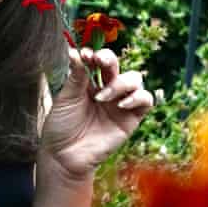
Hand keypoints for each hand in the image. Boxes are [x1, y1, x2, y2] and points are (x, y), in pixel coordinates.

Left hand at [40, 47, 153, 177]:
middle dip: (109, 59)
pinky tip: (122, 103)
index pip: (98, 60)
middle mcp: (106, 89)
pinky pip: (145, 100)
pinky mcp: (131, 118)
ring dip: (120, 83)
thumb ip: (76, 76)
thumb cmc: (62, 127)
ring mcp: (119, 103)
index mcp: (89, 82)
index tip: (86, 54)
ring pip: (134, 79)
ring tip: (102, 97)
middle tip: (99, 61)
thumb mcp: (66, 98)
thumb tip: (76, 51)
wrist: (64, 156)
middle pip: (117, 65)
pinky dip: (138, 97)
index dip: (95, 54)